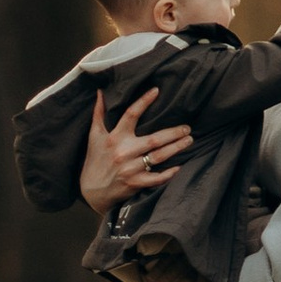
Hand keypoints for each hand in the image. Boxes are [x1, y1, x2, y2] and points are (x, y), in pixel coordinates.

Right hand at [80, 85, 193, 215]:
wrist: (92, 190)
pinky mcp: (136, 183)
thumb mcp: (94, 136)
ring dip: (176, 148)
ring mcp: (131, 169)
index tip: (156, 91)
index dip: (143, 102)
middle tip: (187, 127)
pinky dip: (168, 173)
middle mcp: (124, 152)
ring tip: (189, 140)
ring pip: (158, 156)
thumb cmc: (95, 160)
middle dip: (172, 133)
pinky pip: (156, 178)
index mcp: (114, 137)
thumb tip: (100, 92)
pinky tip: (179, 166)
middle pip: (153, 139)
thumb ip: (99, 113)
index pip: (130, 115)